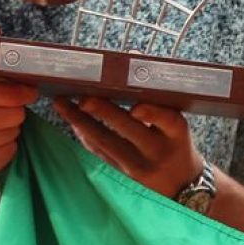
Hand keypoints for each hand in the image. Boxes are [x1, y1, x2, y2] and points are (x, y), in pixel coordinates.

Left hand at [54, 96, 203, 196]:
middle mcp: (159, 152)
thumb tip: (133, 57)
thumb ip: (157, 96)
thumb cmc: (176, 144)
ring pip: (106, 143)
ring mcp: (138, 168)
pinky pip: (99, 153)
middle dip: (104, 113)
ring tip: (62, 103)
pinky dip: (84, 135)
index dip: (152, 113)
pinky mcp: (122, 177)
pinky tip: (72, 120)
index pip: (169, 121)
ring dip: (82, 122)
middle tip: (83, 97)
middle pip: (130, 131)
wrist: (181, 186)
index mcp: (178, 134)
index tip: (136, 107)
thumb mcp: (177, 124)